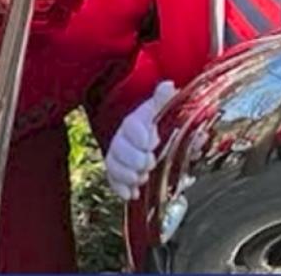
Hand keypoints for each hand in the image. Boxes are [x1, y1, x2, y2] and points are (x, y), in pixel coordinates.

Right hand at [104, 81, 174, 200]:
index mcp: (135, 122)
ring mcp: (118, 155)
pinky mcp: (117, 171)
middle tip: (149, 163)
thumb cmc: (154, 124)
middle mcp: (123, 138)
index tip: (151, 141)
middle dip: (134, 158)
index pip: (131, 125)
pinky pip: (112, 179)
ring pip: (113, 164)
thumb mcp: (161, 112)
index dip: (138, 134)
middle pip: (120, 148)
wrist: (146, 137)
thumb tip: (169, 86)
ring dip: (127, 174)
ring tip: (142, 179)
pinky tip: (132, 194)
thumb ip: (164, 101)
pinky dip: (120, 188)